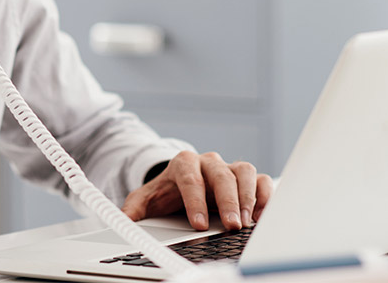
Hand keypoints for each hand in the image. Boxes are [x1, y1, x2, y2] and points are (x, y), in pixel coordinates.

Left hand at [121, 151, 272, 230]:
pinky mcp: (245, 178)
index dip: (195, 201)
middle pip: (221, 175)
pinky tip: (261, 217)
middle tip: (230, 226)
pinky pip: (262, 180)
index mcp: (183, 163)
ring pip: (244, 172)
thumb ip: (133, 210)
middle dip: (227, 201)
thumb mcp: (146, 200)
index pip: (190, 179)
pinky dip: (265, 195)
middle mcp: (208, 162)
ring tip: (246, 222)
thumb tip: (123, 220)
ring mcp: (229, 168)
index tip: (198, 224)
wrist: (180, 184)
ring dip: (247, 197)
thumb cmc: (166, 193)